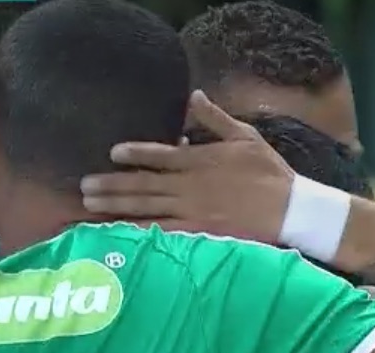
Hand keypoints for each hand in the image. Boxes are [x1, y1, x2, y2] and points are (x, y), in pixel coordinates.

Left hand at [80, 90, 293, 243]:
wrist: (290, 210)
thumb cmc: (268, 172)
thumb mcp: (245, 137)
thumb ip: (214, 118)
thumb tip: (193, 97)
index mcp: (200, 160)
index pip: (160, 155)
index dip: (135, 153)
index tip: (112, 152)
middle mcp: (189, 186)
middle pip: (143, 185)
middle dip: (111, 185)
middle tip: (84, 186)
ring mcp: (191, 212)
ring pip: (146, 209)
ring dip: (115, 208)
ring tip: (90, 206)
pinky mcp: (198, 233)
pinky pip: (163, 233)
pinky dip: (139, 232)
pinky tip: (118, 233)